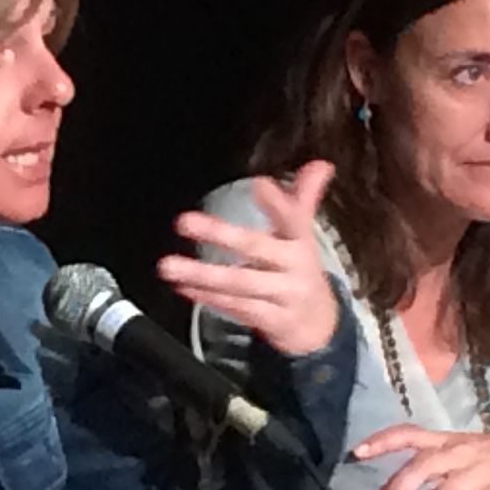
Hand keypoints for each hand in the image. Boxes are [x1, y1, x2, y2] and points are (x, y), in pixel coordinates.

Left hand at [154, 158, 341, 356]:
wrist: (318, 325)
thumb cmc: (299, 270)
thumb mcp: (302, 235)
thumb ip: (303, 198)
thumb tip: (320, 164)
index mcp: (301, 240)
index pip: (293, 218)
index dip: (277, 204)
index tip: (260, 185)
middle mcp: (294, 266)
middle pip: (255, 247)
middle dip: (219, 234)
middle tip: (184, 221)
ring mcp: (283, 295)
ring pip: (239, 282)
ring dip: (202, 274)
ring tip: (168, 265)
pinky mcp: (270, 320)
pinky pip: (236, 307)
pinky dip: (207, 297)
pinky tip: (183, 287)